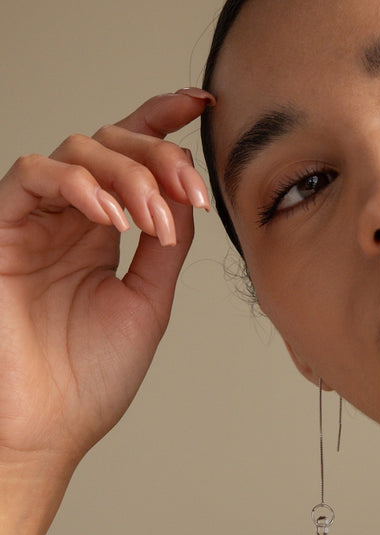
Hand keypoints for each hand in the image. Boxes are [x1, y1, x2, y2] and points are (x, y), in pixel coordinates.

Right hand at [0, 90, 213, 534]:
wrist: (46, 430)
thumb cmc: (89, 378)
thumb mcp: (147, 301)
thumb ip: (165, 247)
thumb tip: (186, 197)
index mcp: (104, 231)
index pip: (132, 159)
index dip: (164, 121)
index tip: (205, 104)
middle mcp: (69, 219)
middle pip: (113, 144)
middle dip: (162, 158)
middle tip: (193, 194)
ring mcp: (34, 222)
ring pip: (78, 151)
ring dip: (129, 174)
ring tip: (154, 221)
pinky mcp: (0, 231)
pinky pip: (32, 176)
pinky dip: (80, 185)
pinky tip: (114, 216)